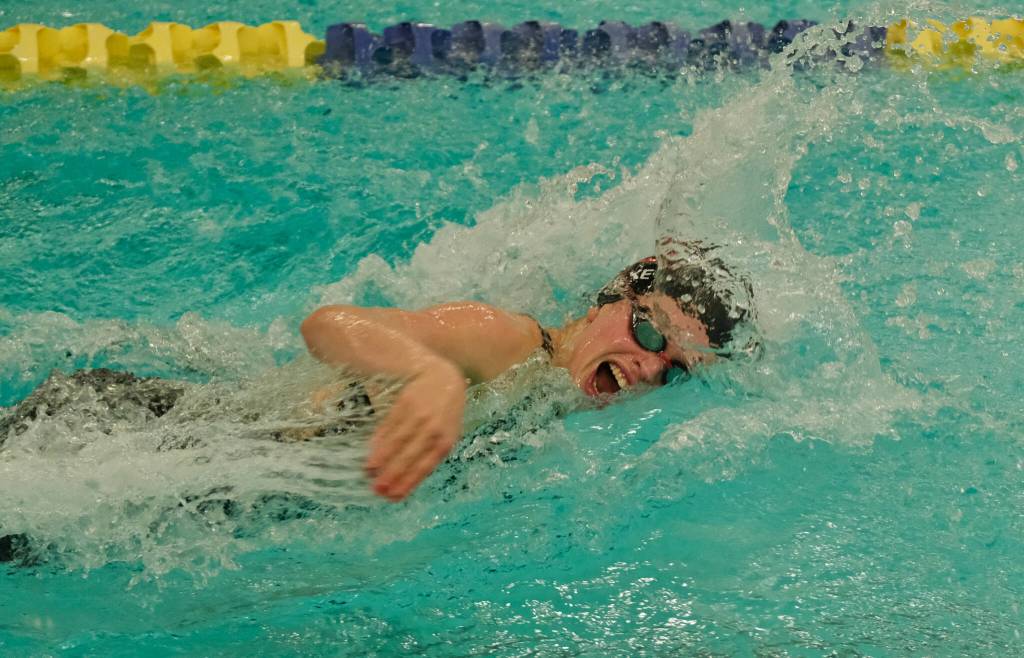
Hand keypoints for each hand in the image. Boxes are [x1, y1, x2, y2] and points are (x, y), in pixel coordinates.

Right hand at [364, 358, 466, 500]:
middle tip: (377, 488)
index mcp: (445, 441)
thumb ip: (430, 453)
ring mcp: (420, 415)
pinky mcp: (406, 402)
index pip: (425, 467)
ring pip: (398, 440)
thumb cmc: (445, 413)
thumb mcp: (446, 433)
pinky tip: (372, 450)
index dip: (408, 482)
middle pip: (409, 456)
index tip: (393, 496)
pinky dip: (381, 438)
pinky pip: (391, 424)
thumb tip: (407, 478)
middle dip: (392, 474)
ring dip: (382, 457)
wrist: (443, 378)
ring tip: (369, 471)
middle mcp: (433, 429)